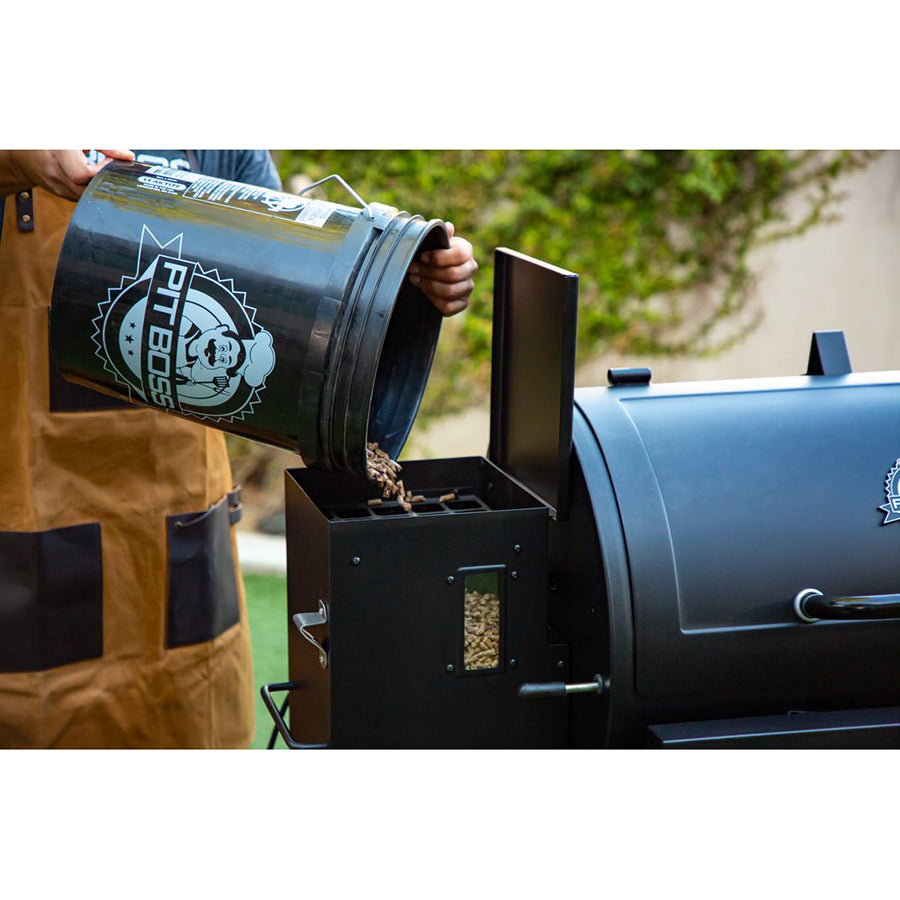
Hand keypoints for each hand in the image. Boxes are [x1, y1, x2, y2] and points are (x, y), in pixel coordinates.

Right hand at [4, 149, 134, 200]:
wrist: (26, 150)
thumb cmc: (55, 137)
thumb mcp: (77, 134)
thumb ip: (103, 144)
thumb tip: (128, 156)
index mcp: (58, 152)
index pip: (83, 173)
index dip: (101, 170)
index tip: (111, 161)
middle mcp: (55, 171)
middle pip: (86, 188)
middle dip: (102, 180)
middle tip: (110, 169)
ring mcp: (57, 185)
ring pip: (86, 196)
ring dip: (99, 186)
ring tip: (101, 172)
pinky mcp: (61, 193)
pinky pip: (82, 196)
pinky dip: (91, 189)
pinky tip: (93, 178)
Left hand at [407, 222, 476, 316]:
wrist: (434, 271)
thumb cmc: (433, 254)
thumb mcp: (434, 242)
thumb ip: (440, 235)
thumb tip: (449, 227)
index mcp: (466, 251)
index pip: (459, 255)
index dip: (439, 258)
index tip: (423, 257)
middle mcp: (471, 269)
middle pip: (452, 274)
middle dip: (428, 273)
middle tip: (413, 270)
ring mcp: (468, 287)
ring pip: (450, 291)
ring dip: (429, 286)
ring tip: (416, 279)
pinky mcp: (463, 303)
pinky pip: (449, 306)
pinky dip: (434, 300)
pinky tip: (425, 292)